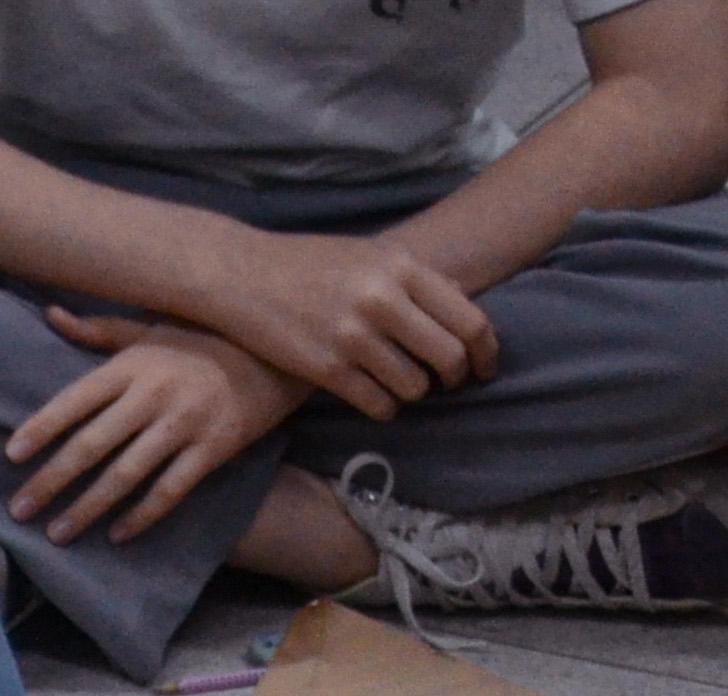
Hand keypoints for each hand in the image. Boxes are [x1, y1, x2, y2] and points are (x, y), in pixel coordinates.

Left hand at [8, 311, 306, 546]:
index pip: (75, 400)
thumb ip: (100, 330)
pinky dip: (142, 516)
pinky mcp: (211, 451)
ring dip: (88, 508)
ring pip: (125, 475)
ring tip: (58, 533)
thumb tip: (51, 315)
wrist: (274, 352)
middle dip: (51, 481)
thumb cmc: (203, 339)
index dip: (41, 428)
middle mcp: (152, 396)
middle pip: (91, 445)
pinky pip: (170, 490)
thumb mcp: (152, 326)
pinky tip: (116, 536)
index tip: (11, 456)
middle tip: (19, 510)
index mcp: (132, 366)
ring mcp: (183, 426)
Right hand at [204, 227, 495, 421]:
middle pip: (448, 358)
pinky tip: (375, 397)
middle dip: (455, 378)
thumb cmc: (308, 264)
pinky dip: (384, 408)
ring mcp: (354, 336)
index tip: (484, 368)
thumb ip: (416, 280)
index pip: (469, 320)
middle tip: (447, 383)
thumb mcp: (370, 255)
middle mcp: (382, 300)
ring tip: (399, 384)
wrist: (242, 273)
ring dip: (413, 393)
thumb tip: (464, 306)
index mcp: (401, 267)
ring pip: (414, 386)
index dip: (486, 352)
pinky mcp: (327, 368)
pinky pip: (378, 404)